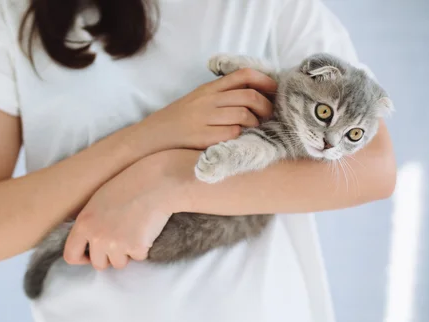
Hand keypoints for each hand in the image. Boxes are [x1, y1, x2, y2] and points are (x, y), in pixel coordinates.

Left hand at [62, 155, 181, 269]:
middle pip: (98, 264)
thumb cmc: (129, 186)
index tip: (92, 254)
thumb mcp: (98, 201)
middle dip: (109, 257)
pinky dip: (143, 248)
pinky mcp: (136, 248)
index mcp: (84, 223)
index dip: (82, 258)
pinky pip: (138, 257)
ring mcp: (116, 244)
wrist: (156, 182)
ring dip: (127, 253)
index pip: (70, 255)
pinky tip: (146, 229)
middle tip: (121, 239)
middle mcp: (97, 236)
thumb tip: (91, 244)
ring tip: (134, 230)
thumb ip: (91, 224)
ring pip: (119, 263)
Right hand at [136, 68, 276, 151]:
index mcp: (208, 89)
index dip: (264, 80)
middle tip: (269, 116)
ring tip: (253, 128)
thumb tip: (254, 94)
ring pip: (243, 115)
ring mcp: (204, 118)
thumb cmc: (179, 119)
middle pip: (249, 97)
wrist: (154, 135)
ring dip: (254, 123)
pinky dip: (239, 135)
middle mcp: (207, 100)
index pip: (242, 76)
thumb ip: (221, 95)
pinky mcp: (202, 137)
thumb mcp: (198, 99)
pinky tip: (237, 138)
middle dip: (266, 106)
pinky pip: (232, 133)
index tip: (275, 89)